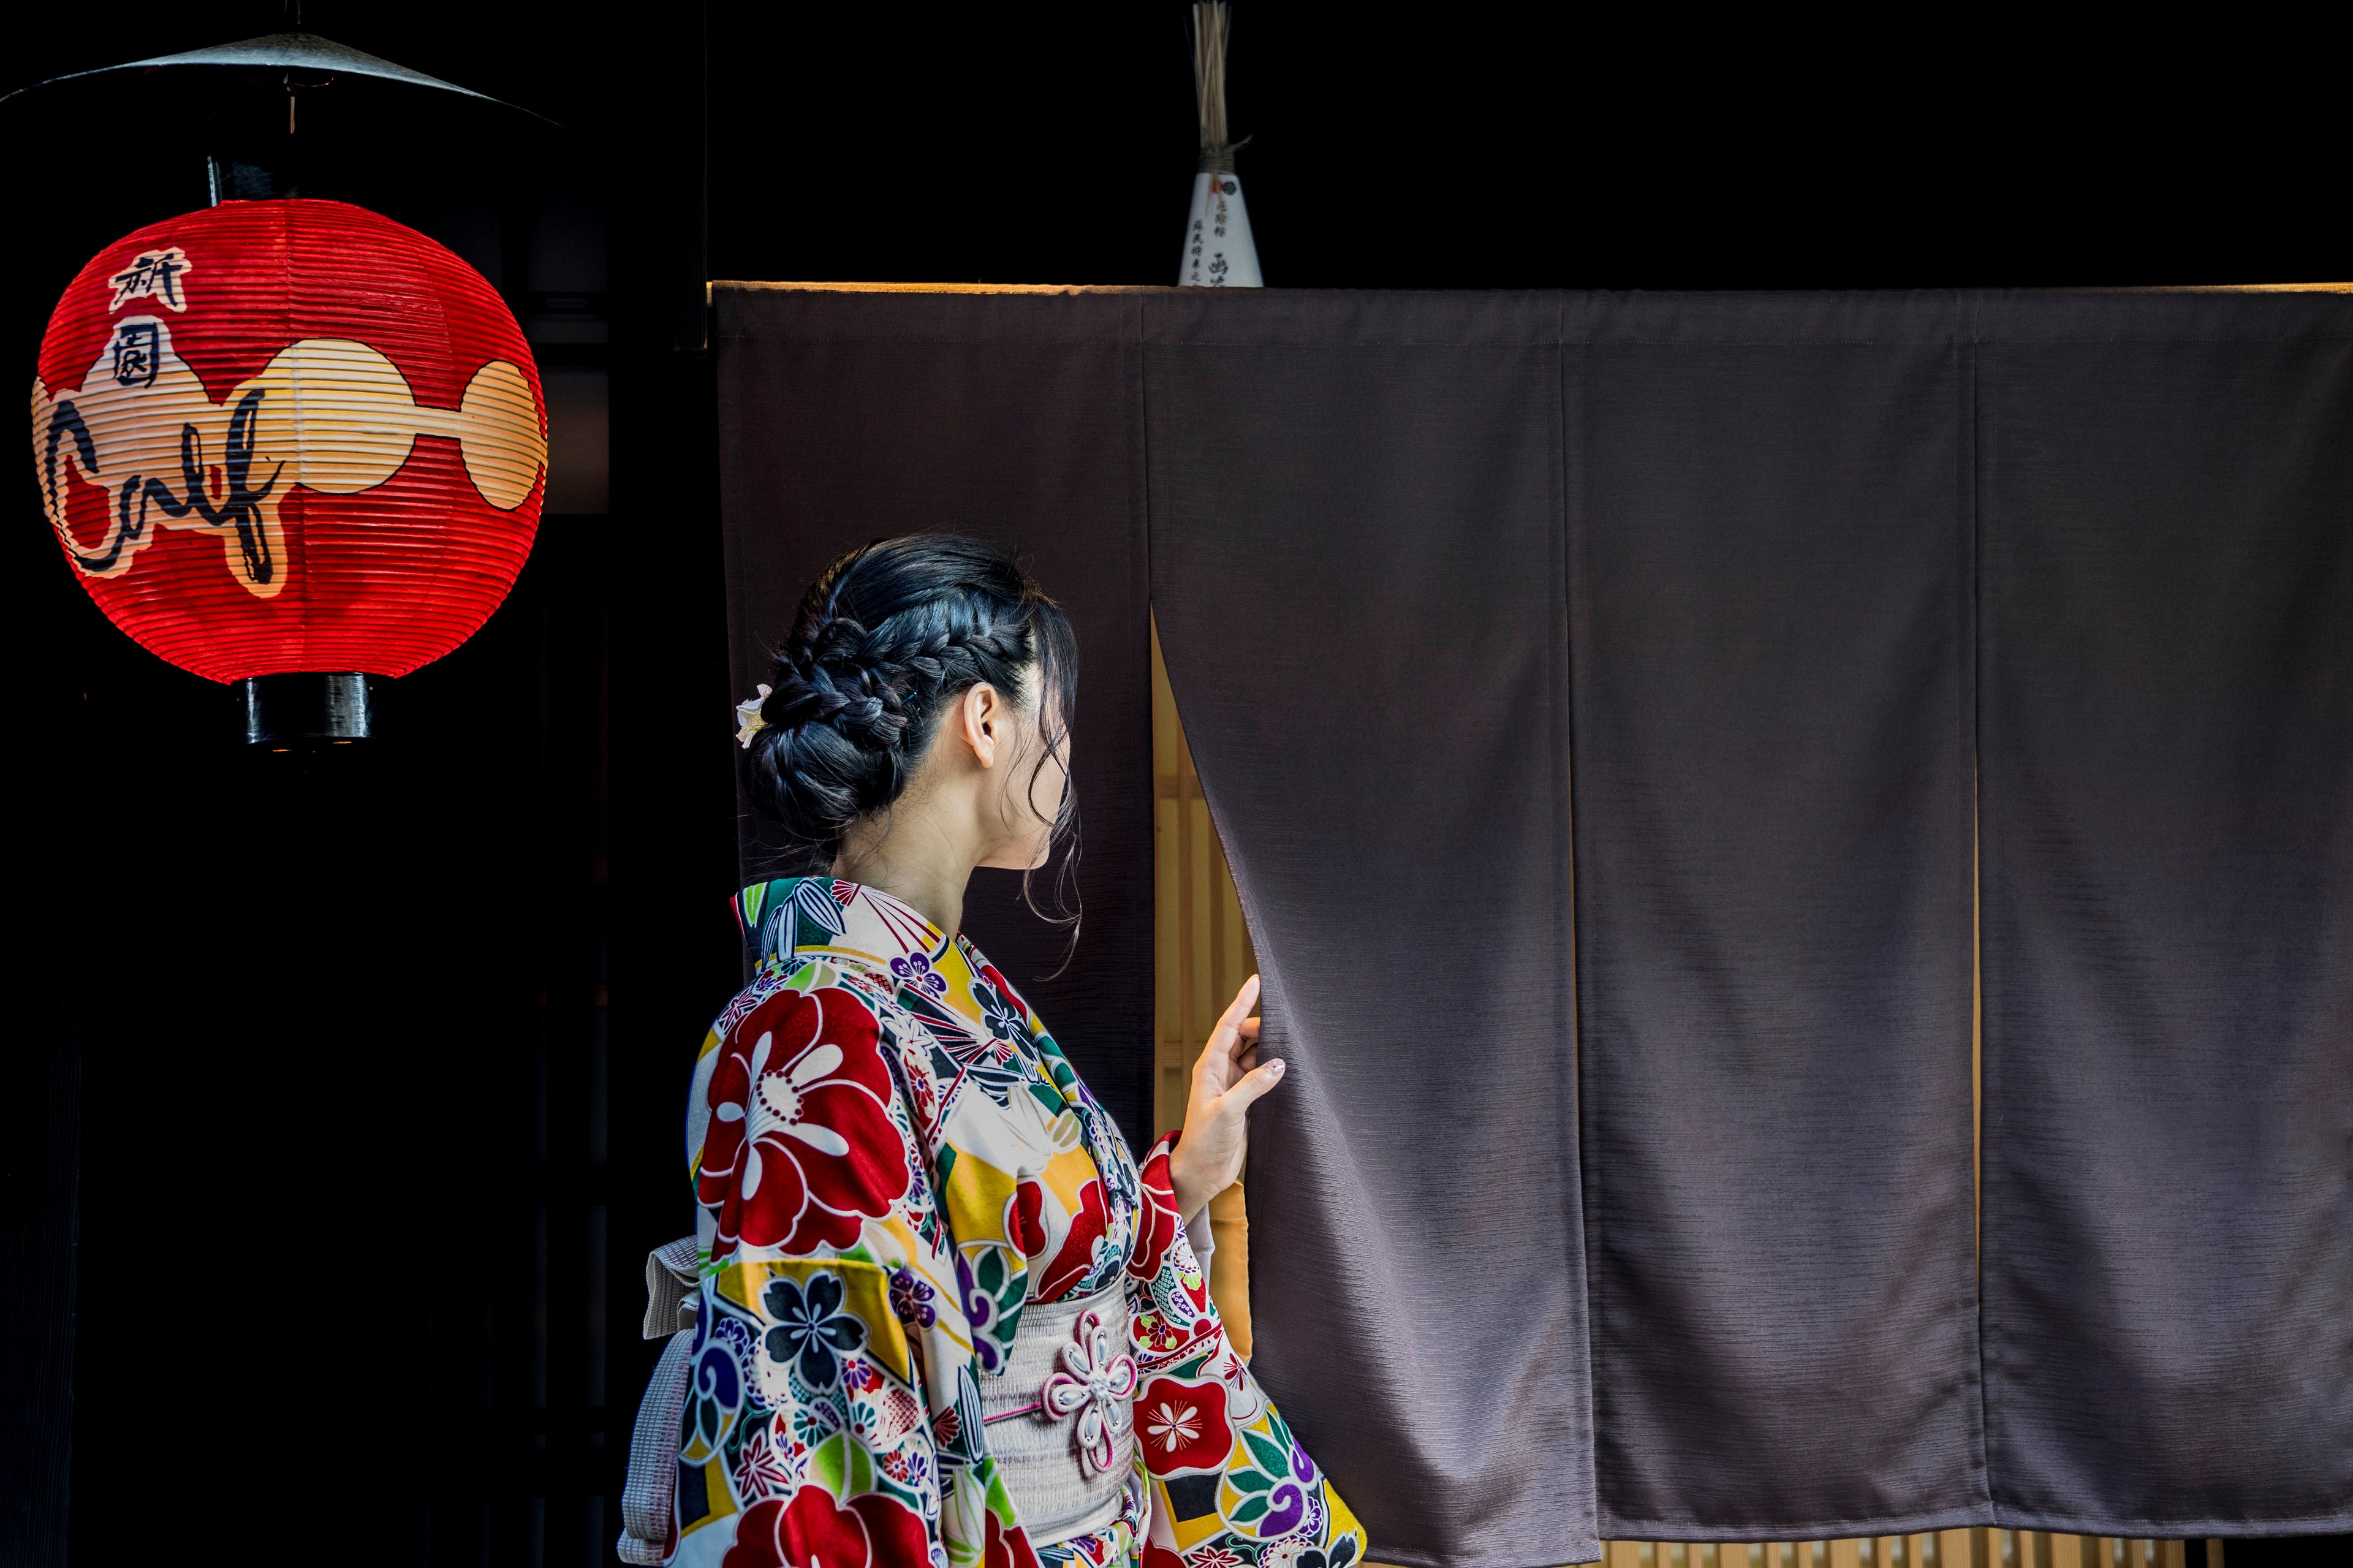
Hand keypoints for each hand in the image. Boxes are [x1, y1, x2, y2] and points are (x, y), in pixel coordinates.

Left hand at [1168, 975, 1285, 1217]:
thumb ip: (1253, 1086)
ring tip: (1292, 1044)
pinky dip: (1273, 1071)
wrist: (1202, 1172)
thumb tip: (1279, 1063)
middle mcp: (1220, 1072)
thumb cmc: (1206, 1142)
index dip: (1241, 1003)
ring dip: (1270, 1050)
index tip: (1255, 981)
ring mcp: (1233, 1086)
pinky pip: (1261, 1077)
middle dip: (1262, 1027)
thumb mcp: (1228, 1112)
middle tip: (1285, 1024)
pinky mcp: (1244, 1101)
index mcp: (1209, 1068)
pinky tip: (1289, 1068)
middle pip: (1243, 1037)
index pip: (1228, 1027)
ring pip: (1254, 1057)